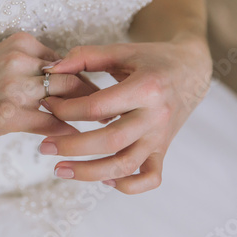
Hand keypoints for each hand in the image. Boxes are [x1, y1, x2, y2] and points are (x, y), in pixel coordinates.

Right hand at [0, 32, 98, 140]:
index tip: (106, 90)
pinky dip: (67, 130)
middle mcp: (19, 60)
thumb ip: (34, 65)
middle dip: (96, 96)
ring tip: (105, 124)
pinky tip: (76, 137)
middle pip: (73, 78)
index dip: (89, 77)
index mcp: (21, 43)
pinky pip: (50, 122)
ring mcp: (14, 87)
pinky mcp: (8, 114)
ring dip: (87, 114)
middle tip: (115, 109)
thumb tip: (70, 80)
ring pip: (65, 99)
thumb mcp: (2, 59)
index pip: (68, 61)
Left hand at [38, 36, 212, 193]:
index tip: (47, 105)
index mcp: (146, 88)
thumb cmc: (152, 59)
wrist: (192, 70)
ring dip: (89, 173)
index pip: (98, 107)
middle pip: (110, 141)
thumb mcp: (122, 50)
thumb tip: (51, 70)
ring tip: (59, 170)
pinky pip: (149, 178)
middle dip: (71, 146)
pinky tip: (104, 179)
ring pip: (125, 165)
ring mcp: (161, 137)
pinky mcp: (164, 149)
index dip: (66, 109)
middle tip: (44, 147)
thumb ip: (85, 56)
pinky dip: (127, 186)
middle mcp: (156, 116)